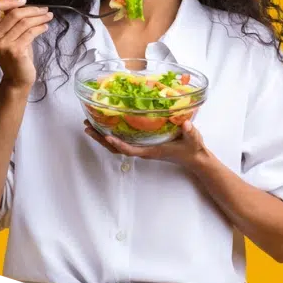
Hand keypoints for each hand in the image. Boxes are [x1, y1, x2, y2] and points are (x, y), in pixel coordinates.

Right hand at [0, 0, 53, 88]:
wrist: (17, 78)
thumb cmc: (16, 54)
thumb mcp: (11, 33)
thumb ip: (10, 17)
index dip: (10, 1)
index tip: (25, 1)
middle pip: (14, 13)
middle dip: (32, 9)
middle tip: (45, 10)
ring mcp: (3, 44)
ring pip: (24, 22)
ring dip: (39, 18)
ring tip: (48, 16)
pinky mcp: (15, 51)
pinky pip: (30, 33)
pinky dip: (40, 28)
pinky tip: (45, 27)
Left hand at [83, 119, 211, 170]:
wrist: (195, 158)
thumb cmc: (192, 149)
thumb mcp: (193, 139)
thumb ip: (190, 132)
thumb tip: (185, 124)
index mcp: (152, 151)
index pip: (131, 150)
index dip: (119, 144)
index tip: (107, 136)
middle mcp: (143, 151)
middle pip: (116, 148)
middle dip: (101, 138)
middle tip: (87, 126)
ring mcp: (142, 148)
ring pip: (117, 145)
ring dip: (101, 136)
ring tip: (89, 125)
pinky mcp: (143, 145)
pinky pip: (123, 141)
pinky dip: (111, 135)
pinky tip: (105, 125)